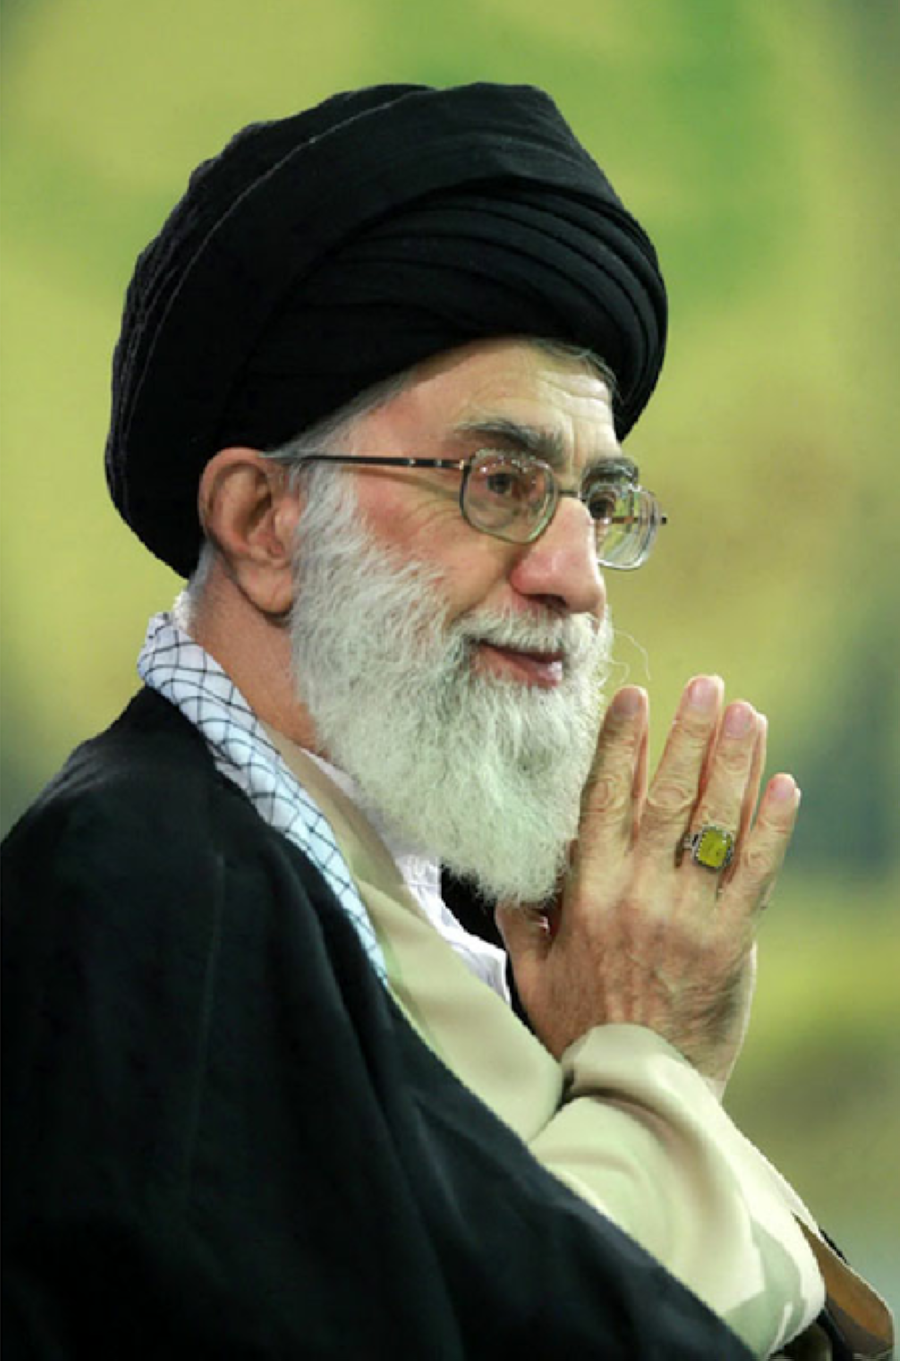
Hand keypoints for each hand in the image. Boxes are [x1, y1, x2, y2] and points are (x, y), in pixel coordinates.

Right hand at [496, 676, 800, 1085]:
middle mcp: (637, 893)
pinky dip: (772, 826)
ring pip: (714, 825)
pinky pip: (755, 872)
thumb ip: (522, 916)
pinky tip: (784, 784)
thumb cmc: (580, 1027)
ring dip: (734, 763)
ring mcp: (688, 916)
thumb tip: (513, 872)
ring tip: (748, 714)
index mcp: (587, 893)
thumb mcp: (532, 971)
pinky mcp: (732, 941)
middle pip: (667, 798)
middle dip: (688, 735)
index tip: (634, 698)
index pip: (605, 800)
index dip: (621, 744)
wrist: (637, 1087)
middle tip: (707, 685)